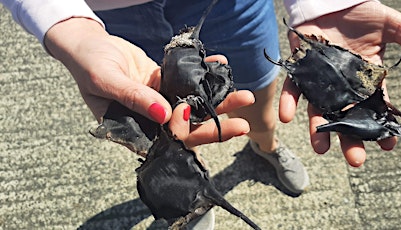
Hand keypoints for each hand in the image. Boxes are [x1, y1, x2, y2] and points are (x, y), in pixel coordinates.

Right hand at [44, 17, 253, 147]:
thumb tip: (164, 115)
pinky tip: (221, 67)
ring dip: (217, 100)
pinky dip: (204, 75)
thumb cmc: (87, 65)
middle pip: (188, 127)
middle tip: (243, 125)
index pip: (166, 140)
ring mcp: (160, 101)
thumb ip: (134, 98)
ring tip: (244, 95)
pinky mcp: (164, 83)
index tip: (206, 123)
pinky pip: (188, 82)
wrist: (88, 44)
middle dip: (215, 126)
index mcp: (134, 129)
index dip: (187, 134)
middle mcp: (151, 119)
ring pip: (193, 105)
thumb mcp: (106, 81)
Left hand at [279, 1, 400, 166]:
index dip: (380, 126)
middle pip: (346, 116)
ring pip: (319, 109)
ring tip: (321, 148)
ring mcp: (320, 79)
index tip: (387, 146)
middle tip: (355, 159)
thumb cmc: (361, 13)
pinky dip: (289, 103)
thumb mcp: (392, 26)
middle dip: (350, 138)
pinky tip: (287, 117)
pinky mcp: (301, 69)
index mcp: (366, 79)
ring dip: (318, 129)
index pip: (375, 107)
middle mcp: (342, 85)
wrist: (331, 0)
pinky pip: (293, 89)